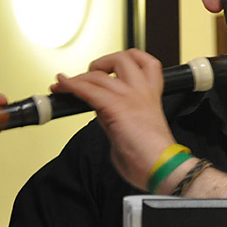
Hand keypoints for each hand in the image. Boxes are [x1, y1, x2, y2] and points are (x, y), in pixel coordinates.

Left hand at [50, 48, 176, 189]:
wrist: (163, 167)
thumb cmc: (153, 158)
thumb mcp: (135, 130)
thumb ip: (119, 119)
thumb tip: (103, 116)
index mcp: (151, 97)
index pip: (144, 64)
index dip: (127, 60)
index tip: (111, 69)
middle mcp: (142, 91)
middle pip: (123, 58)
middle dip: (102, 62)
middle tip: (90, 75)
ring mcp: (130, 97)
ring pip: (100, 74)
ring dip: (79, 77)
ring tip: (67, 84)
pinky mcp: (116, 107)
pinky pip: (89, 90)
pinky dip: (72, 85)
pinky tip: (63, 86)